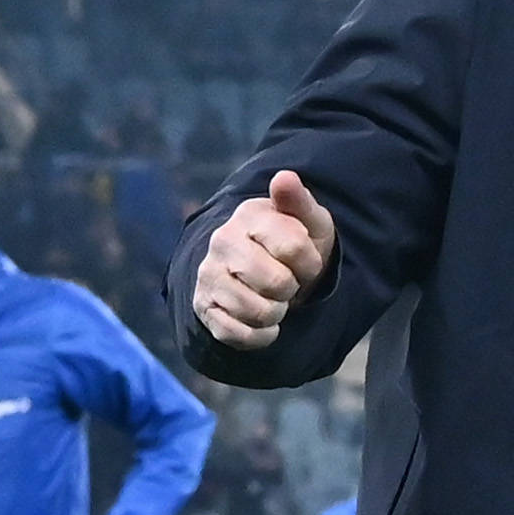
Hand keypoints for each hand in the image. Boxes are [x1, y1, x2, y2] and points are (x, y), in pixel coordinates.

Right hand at [193, 169, 335, 349]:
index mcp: (249, 216)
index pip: (295, 248)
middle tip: (286, 281)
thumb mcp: (308, 221)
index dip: (309, 262)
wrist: (265, 271)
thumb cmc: (294, 244)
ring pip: (259, 312)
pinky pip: (240, 335)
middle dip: (291, 288)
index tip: (304, 260)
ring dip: (276, 312)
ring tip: (272, 298)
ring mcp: (209, 275)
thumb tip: (284, 178)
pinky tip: (262, 322)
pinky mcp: (204, 308)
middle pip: (278, 284)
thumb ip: (299, 201)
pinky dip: (260, 335)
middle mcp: (222, 242)